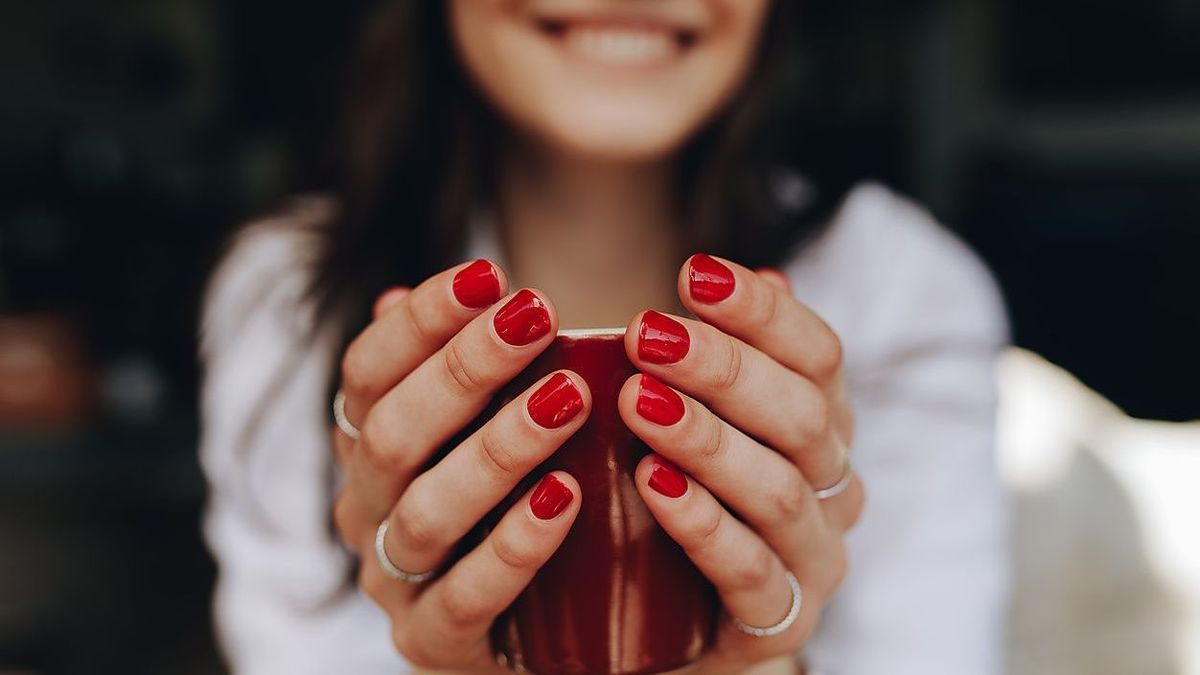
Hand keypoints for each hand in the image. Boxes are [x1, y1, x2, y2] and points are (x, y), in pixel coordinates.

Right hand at [331, 260, 589, 671]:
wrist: (528, 626)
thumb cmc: (506, 498)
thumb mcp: (478, 425)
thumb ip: (451, 368)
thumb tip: (399, 293)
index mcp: (367, 446)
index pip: (367, 372)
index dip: (420, 321)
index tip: (489, 275)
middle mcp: (367, 510)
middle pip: (391, 433)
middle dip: (463, 368)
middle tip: (536, 316)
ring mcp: (394, 581)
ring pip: (426, 512)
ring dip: (497, 449)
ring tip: (568, 399)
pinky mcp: (434, 644)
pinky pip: (465, 598)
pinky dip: (514, 547)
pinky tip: (566, 499)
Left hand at [619, 255, 863, 672]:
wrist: (673, 625)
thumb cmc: (686, 500)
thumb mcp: (706, 420)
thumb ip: (733, 358)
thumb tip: (766, 273)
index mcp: (825, 426)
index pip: (819, 355)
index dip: (762, 311)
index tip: (692, 273)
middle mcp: (834, 487)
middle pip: (802, 415)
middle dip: (723, 368)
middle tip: (645, 335)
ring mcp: (814, 558)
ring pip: (778, 490)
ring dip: (707, 439)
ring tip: (638, 401)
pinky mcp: (778, 621)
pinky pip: (749, 570)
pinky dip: (703, 524)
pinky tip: (653, 484)